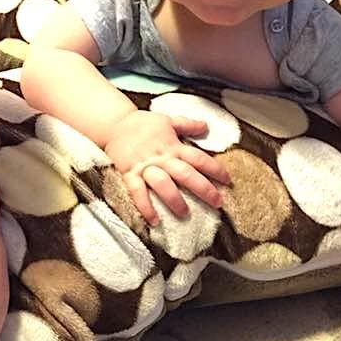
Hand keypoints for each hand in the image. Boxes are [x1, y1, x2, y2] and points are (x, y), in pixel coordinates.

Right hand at [105, 110, 229, 224]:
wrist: (114, 124)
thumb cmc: (142, 123)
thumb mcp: (166, 120)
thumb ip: (187, 125)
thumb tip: (206, 126)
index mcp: (172, 145)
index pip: (198, 158)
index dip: (214, 169)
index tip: (227, 181)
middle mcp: (161, 157)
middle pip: (185, 173)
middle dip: (203, 188)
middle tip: (217, 202)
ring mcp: (145, 167)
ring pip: (162, 184)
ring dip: (174, 199)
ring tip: (185, 214)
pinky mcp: (129, 173)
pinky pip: (137, 192)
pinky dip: (145, 206)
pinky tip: (154, 220)